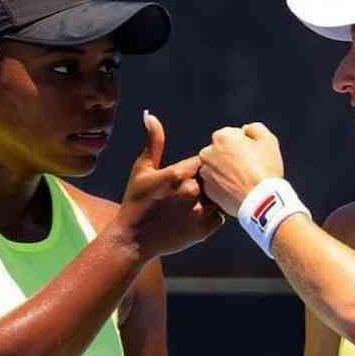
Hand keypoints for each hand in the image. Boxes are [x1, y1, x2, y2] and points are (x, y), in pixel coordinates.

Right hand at [112, 111, 224, 258]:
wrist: (133, 239)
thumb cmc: (136, 202)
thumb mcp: (142, 169)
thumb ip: (153, 142)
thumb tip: (150, 115)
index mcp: (179, 173)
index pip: (206, 160)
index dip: (204, 164)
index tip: (194, 170)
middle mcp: (193, 192)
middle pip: (216, 178)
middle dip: (211, 180)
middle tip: (198, 187)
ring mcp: (200, 212)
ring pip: (221, 197)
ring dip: (214, 197)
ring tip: (200, 200)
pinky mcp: (205, 230)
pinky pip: (220, 216)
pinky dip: (213, 215)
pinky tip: (197, 215)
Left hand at [198, 122, 284, 214]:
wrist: (260, 201)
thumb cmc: (265, 169)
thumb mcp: (268, 140)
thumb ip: (255, 128)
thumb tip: (245, 130)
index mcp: (221, 136)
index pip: (233, 135)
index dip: (246, 144)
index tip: (255, 155)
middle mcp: (207, 152)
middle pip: (222, 150)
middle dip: (232, 156)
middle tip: (249, 169)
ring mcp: (205, 173)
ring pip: (218, 167)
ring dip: (227, 170)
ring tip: (244, 180)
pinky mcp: (207, 190)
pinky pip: (216, 183)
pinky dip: (224, 185)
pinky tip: (238, 190)